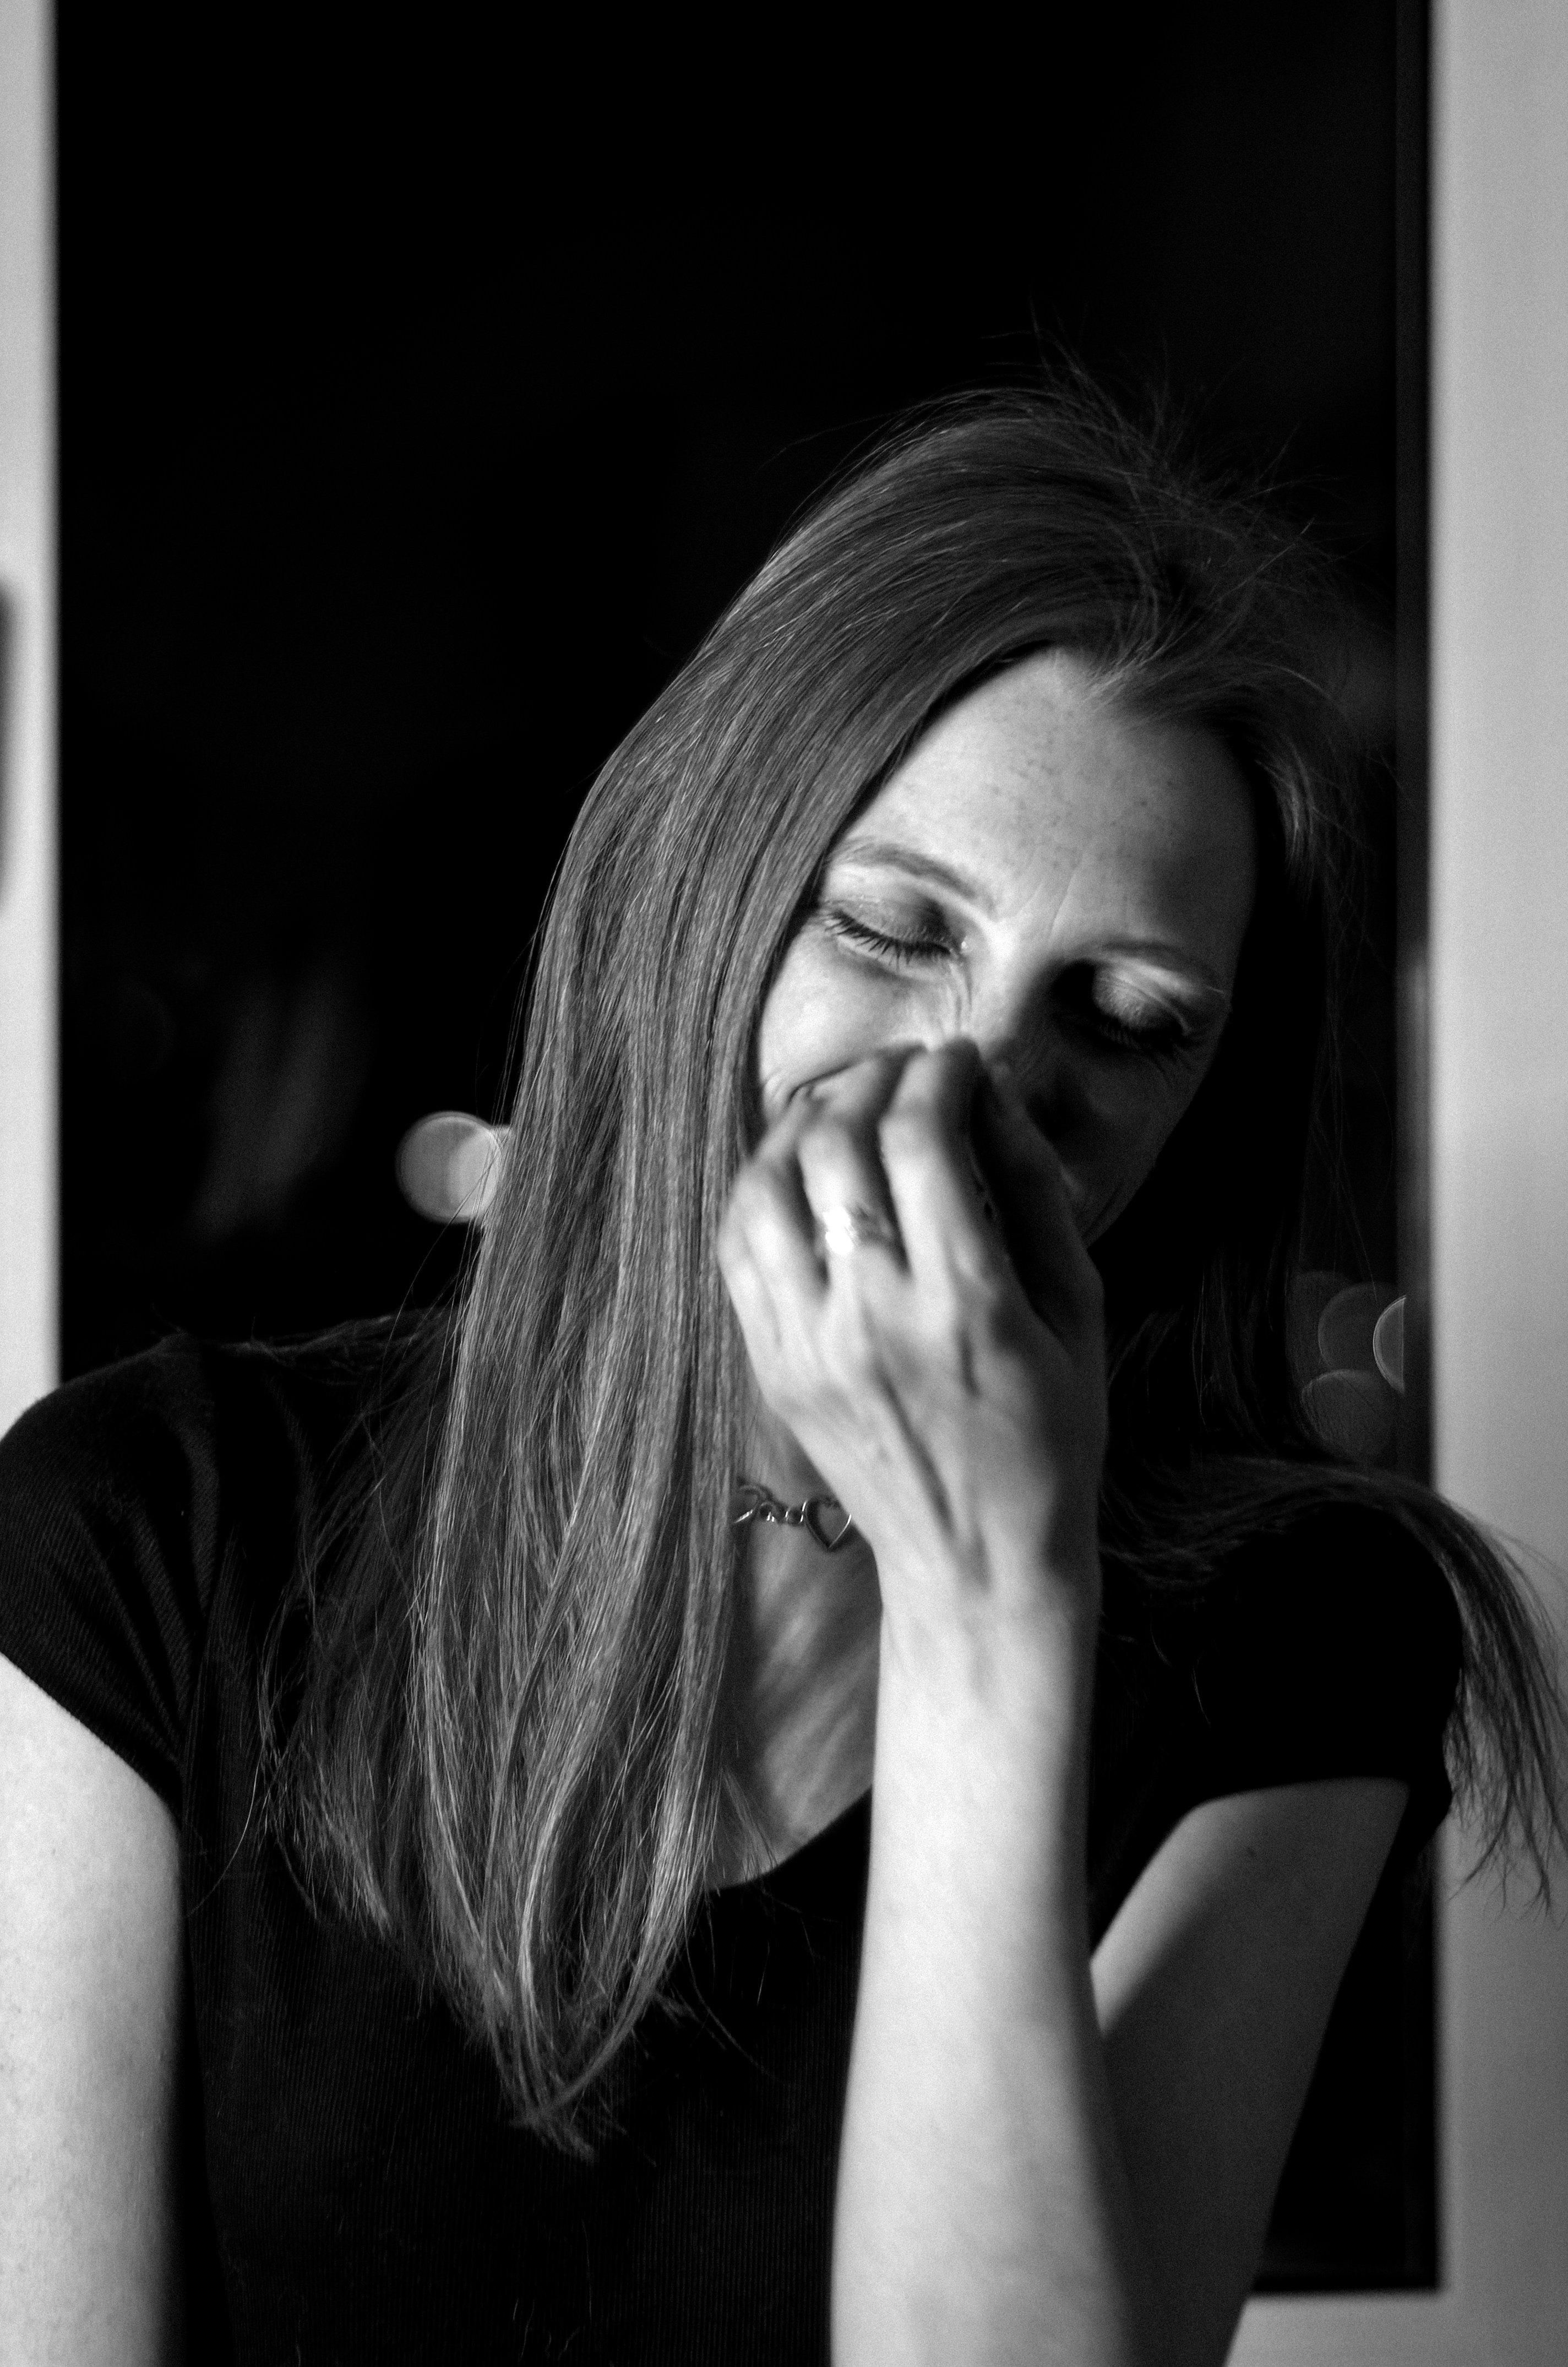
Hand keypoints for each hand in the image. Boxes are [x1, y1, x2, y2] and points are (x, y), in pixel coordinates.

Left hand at [718, 1040, 1106, 1678]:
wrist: (978, 1565)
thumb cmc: (1052, 1438)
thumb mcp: (1079, 1313)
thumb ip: (1035, 1194)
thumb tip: (994, 1091)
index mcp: (964, 1306)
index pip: (922, 1139)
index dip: (939, 1076)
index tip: (961, 1061)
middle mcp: (871, 1320)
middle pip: (836, 1145)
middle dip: (873, 1080)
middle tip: (906, 1071)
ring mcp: (806, 1346)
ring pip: (767, 1187)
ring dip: (804, 1123)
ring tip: (844, 1103)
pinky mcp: (770, 1368)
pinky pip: (738, 1248)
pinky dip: (761, 1186)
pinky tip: (799, 1165)